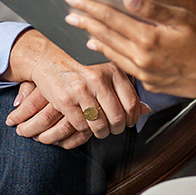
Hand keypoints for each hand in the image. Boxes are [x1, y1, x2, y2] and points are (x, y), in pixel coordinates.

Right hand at [5, 31, 148, 147]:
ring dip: (101, 133)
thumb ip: (126, 90)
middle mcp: (98, 79)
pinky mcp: (65, 100)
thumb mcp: (106, 73)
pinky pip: (82, 126)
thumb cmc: (81, 68)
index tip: (128, 122)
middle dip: (117, 129)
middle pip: (117, 117)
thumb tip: (147, 110)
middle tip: (113, 129)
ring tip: (100, 130)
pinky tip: (84, 123)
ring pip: (100, 125)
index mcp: (112, 70)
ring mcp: (81, 90)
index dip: (132, 118)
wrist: (48, 61)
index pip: (131, 103)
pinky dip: (84, 129)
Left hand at [64, 0, 195, 98]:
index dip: (90, 6)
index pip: (111, 18)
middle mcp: (142, 58)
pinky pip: (123, 66)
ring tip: (81, 28)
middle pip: (105, 36)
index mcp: (148, 39)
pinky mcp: (148, 83)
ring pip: (111, 53)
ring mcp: (144, 73)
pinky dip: (110, 54)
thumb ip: (152, 9)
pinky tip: (103, 48)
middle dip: (85, 22)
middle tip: (68, 11)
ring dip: (94, 39)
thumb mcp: (182, 19)